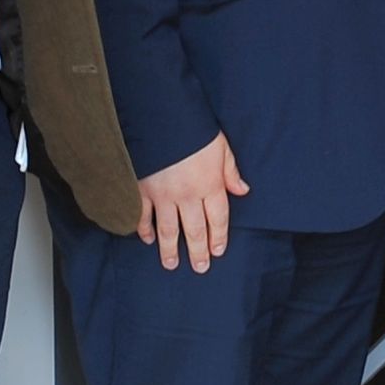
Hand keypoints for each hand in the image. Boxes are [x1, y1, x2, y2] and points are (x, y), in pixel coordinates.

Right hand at [137, 132, 247, 271]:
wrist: (159, 116)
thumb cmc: (193, 129)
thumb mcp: (220, 146)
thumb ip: (230, 171)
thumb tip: (243, 190)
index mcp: (210, 184)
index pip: (218, 218)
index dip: (218, 237)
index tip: (217, 251)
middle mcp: (187, 194)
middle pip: (195, 229)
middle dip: (197, 251)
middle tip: (199, 268)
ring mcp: (163, 194)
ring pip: (168, 229)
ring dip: (170, 249)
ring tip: (171, 264)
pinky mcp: (141, 189)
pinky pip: (143, 215)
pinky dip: (144, 229)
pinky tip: (148, 240)